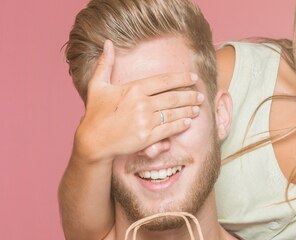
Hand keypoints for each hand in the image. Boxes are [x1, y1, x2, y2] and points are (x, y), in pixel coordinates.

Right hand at [73, 40, 203, 163]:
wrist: (94, 140)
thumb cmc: (96, 112)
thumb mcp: (97, 85)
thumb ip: (105, 64)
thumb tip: (108, 43)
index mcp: (134, 89)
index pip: (163, 81)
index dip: (181, 79)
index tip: (193, 77)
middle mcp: (142, 104)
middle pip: (172, 97)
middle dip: (189, 95)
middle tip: (201, 95)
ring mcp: (145, 121)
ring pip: (173, 113)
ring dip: (188, 110)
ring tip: (198, 107)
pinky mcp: (147, 137)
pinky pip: (169, 130)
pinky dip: (180, 125)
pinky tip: (188, 122)